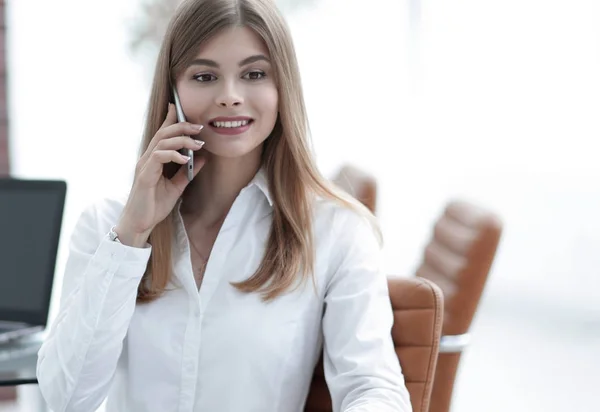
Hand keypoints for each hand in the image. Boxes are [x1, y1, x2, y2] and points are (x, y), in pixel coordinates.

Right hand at [116, 103, 205, 246]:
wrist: (140, 223)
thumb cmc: (154, 206)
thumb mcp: (177, 187)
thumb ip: (188, 172)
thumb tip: (203, 158)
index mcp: (153, 159)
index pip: (162, 134)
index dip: (170, 119)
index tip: (181, 109)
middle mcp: (147, 158)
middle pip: (163, 133)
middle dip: (182, 126)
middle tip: (199, 128)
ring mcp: (144, 165)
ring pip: (161, 142)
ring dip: (181, 140)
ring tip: (197, 144)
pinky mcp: (145, 175)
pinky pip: (159, 157)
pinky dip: (173, 155)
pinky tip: (186, 159)